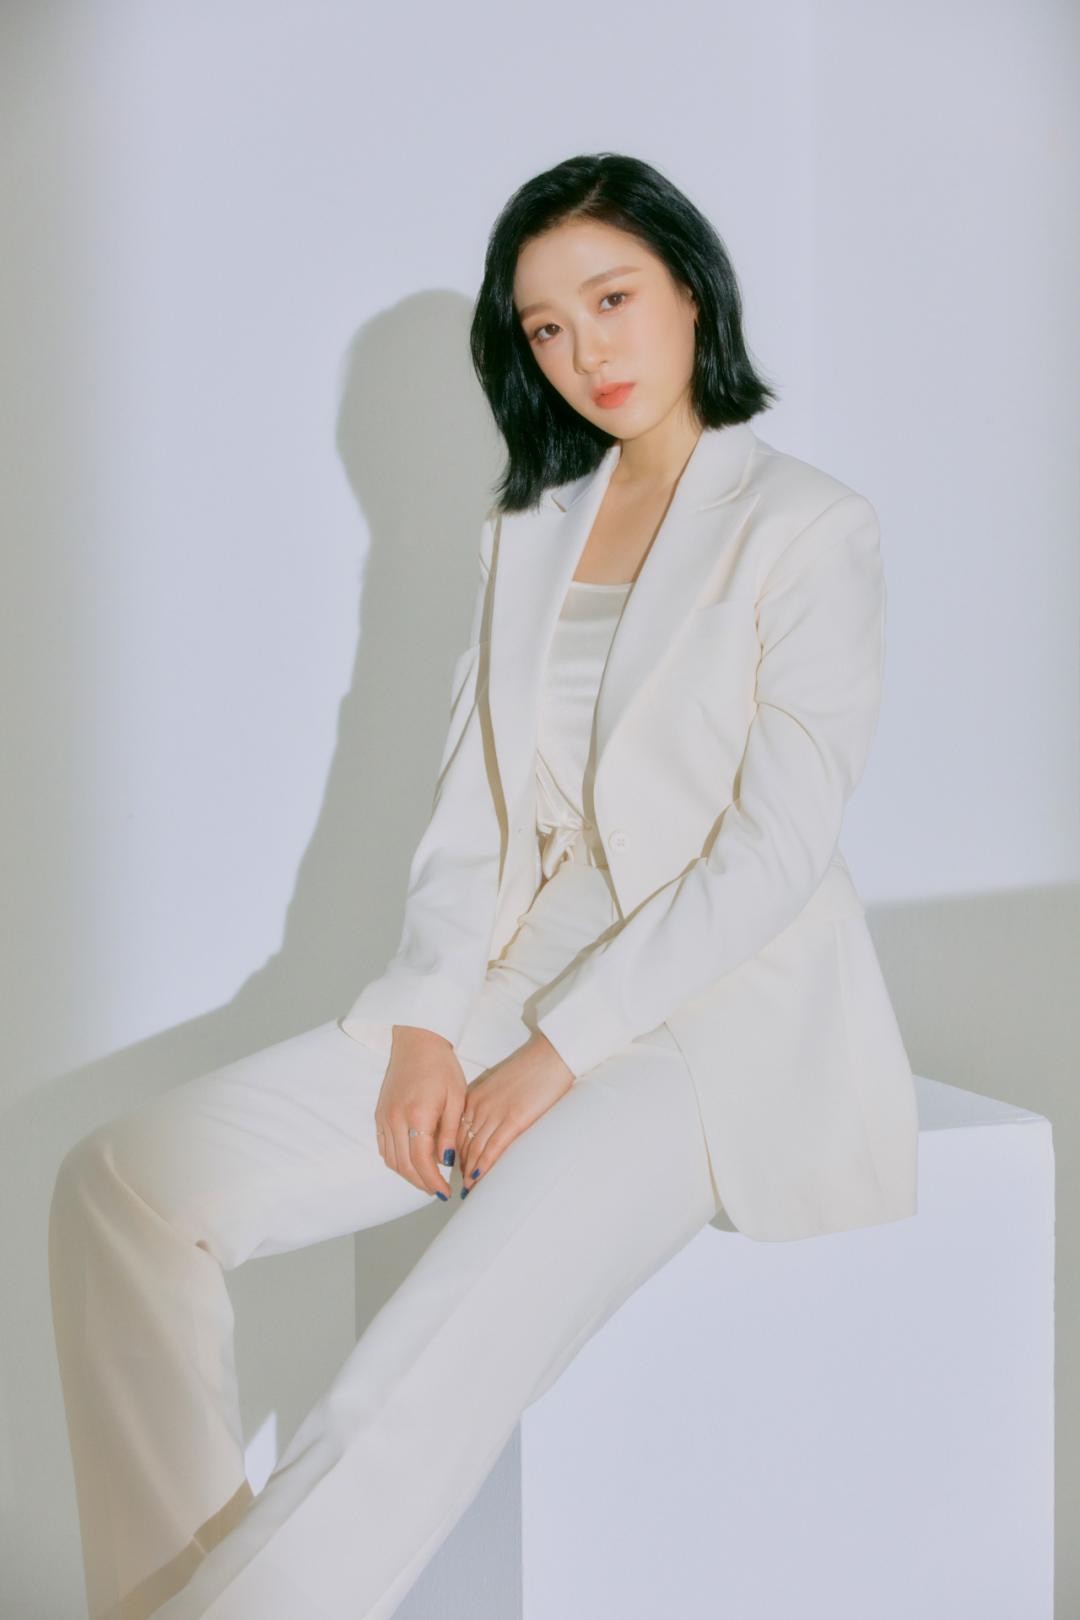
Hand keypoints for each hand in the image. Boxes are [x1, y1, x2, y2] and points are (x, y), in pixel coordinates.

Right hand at [374, 1027, 466, 1197]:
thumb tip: (446, 1162)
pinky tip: (412, 1162)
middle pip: (404, 1165)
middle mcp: (395, 1119)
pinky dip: (396, 1161)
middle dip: (421, 1183)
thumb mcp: (456, 1098)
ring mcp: (384, 1117)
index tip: (445, 1192)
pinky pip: (384, 1147)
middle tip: (438, 1190)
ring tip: (427, 1179)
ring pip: (391, 1160)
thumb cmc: (441, 1067)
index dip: (433, 1182)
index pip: (421, 1161)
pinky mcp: (379, 1114)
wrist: (417, 1041)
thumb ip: (450, 1132)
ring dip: (408, 1175)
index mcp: (418, 1115)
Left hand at [456, 1032, 574, 1187]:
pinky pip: (493, 1149)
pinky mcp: (514, 1120)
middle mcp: (480, 1106)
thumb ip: (490, 1102)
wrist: (551, 1055)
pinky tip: (478, 1180)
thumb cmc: (531, 1068)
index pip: (456, 1131)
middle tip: (459, 1184)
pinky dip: (483, 1167)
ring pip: (475, 1150)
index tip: (455, 1168)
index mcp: (475, 1096)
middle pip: (462, 1143)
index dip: (454, 1152)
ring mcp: (496, 1113)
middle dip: (459, 1166)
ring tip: (469, 1191)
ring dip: (470, 1172)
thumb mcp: (501, 1084)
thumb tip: (490, 1123)